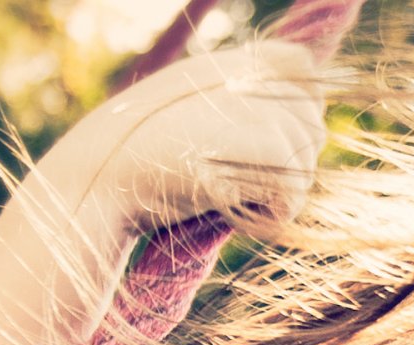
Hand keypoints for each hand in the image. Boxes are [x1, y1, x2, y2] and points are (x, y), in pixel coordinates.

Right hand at [45, 40, 328, 237]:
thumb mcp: (191, 108)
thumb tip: (303, 109)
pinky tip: (225, 207)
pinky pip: (295, 196)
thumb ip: (241, 97)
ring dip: (273, 191)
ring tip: (222, 188)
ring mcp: (263, 108)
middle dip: (285, 161)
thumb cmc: (143, 156)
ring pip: (307, 164)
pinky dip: (266, 215)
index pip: (305, 76)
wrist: (100, 179)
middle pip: (312, 128)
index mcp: (238, 59)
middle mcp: (255, 74)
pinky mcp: (269, 148)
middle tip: (230, 174)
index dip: (291, 118)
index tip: (253, 146)